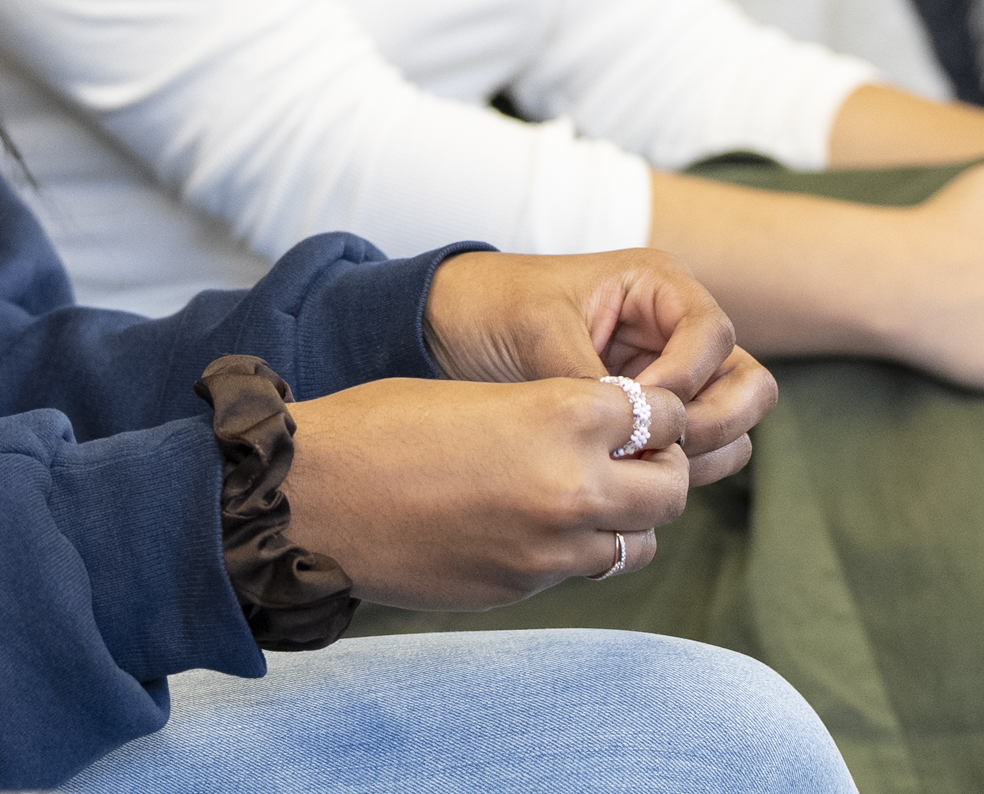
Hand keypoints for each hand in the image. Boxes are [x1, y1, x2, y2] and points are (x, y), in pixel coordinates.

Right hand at [279, 372, 697, 609]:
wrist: (313, 497)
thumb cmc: (381, 426)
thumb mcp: (483, 395)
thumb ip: (553, 415)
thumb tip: (603, 434)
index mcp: (562, 415)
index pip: (662, 414)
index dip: (655, 411)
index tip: (638, 412)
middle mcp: (573, 484)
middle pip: (671, 486)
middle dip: (659, 468)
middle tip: (631, 458)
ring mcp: (551, 547)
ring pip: (640, 541)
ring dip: (627, 518)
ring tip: (589, 497)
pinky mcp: (524, 587)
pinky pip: (583, 569)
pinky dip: (577, 548)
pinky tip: (535, 525)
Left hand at [421, 248, 770, 486]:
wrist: (451, 330)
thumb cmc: (492, 306)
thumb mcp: (536, 328)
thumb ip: (584, 375)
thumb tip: (624, 435)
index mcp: (658, 287)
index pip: (714, 333)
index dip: (686, 374)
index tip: (638, 405)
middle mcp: (677, 332)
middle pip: (747, 384)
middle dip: (713, 420)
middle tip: (657, 448)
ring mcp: (674, 379)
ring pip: (732, 426)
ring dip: (701, 454)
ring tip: (639, 467)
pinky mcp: (655, 421)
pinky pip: (698, 453)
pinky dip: (678, 470)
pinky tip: (629, 477)